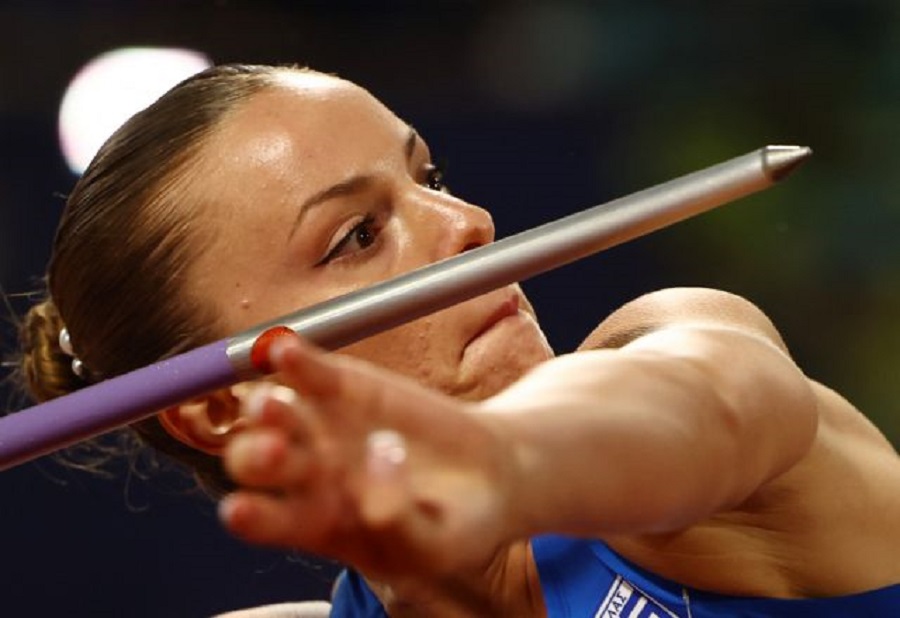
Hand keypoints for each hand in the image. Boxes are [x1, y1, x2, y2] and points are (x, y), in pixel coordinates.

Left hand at [218, 335, 515, 583]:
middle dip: (256, 456)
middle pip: (255, 462)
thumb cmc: (453, 526)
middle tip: (276, 451)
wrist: (491, 477)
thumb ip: (399, 520)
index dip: (250, 516)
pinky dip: (296, 359)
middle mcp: (306, 474)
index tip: (241, 510)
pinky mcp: (343, 386)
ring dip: (266, 408)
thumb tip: (379, 461)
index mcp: (316, 524)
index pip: (266, 522)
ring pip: (273, 414)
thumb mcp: (433, 545)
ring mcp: (319, 426)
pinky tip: (285, 350)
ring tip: (274, 404)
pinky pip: (308, 371)